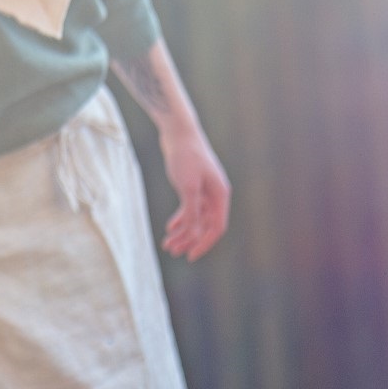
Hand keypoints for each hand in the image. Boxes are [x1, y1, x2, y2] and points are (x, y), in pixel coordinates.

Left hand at [158, 125, 230, 261]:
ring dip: (182, 232)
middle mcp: (216, 195)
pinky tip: (170, 227)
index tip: (190, 256)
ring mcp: (205, 190)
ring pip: (195, 218)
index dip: (204, 243)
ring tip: (167, 244)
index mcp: (220, 195)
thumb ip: (191, 210)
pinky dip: (180, 218)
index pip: (216, 227)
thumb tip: (193, 232)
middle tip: (172, 251)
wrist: (178, 133)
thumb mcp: (187, 186)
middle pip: (204, 225)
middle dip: (189, 240)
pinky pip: (189, 208)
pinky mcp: (193, 185)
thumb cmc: (185, 157)